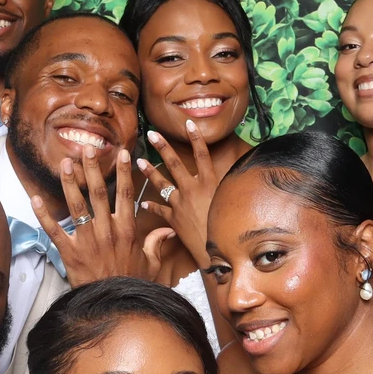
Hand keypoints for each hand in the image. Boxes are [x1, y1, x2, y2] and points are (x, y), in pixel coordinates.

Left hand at [32, 144, 175, 287]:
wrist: (114, 305)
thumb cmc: (132, 284)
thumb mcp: (151, 265)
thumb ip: (157, 244)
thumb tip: (169, 230)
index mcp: (127, 231)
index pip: (126, 195)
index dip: (124, 173)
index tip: (122, 154)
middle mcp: (107, 231)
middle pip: (98, 193)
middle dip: (93, 169)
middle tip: (88, 149)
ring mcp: (87, 240)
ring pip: (76, 206)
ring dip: (69, 183)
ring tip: (64, 163)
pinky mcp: (69, 252)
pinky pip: (54, 230)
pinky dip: (43, 215)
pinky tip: (35, 198)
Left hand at [137, 120, 218, 268]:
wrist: (216, 250)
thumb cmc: (229, 226)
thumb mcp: (230, 201)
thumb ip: (226, 186)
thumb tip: (233, 173)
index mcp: (208, 183)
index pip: (201, 154)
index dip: (195, 138)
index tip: (188, 123)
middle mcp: (192, 189)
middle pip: (174, 164)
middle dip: (162, 147)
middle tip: (151, 134)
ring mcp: (180, 203)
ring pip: (161, 184)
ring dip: (149, 172)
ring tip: (139, 161)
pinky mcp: (174, 218)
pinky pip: (160, 210)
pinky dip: (151, 207)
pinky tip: (143, 204)